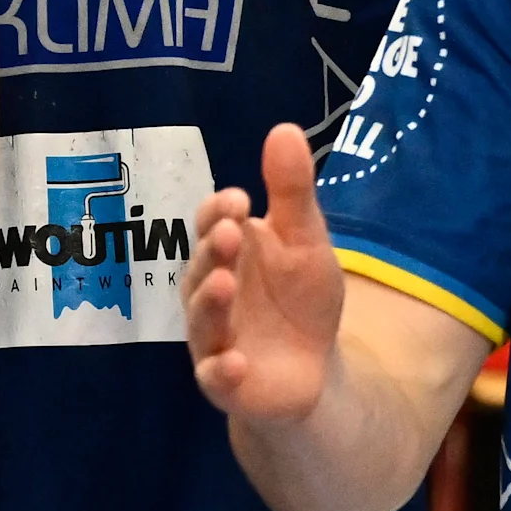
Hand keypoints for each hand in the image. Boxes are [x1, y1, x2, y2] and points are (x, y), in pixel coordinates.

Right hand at [182, 123, 346, 425]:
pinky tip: (236, 361)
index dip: (219, 212)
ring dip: (209, 302)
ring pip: (201, 319)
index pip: (211, 225)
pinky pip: (213, 377)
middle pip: (200, 268)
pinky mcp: (225, 382)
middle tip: (230, 233)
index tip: (241, 200)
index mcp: (227, 253)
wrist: (311, 372)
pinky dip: (220, 370)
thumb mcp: (306, 241)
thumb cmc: (299, 300)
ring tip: (224, 284)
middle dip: (212, 250)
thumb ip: (291, 191)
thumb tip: (284, 127)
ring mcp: (214, 338)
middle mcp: (209, 292)